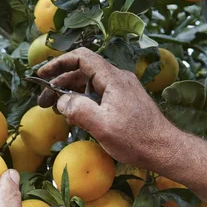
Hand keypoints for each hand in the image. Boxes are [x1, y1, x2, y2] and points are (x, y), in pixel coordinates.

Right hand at [37, 47, 183, 168]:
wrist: (164, 149)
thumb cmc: (135, 139)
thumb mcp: (101, 126)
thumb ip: (78, 110)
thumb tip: (62, 101)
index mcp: (112, 79)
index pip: (81, 57)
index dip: (58, 63)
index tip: (42, 75)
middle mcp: (118, 79)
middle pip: (83, 72)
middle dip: (60, 83)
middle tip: (42, 101)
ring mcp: (122, 90)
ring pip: (90, 84)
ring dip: (70, 94)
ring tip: (55, 109)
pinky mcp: (125, 101)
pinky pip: (99, 95)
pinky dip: (83, 102)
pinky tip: (75, 117)